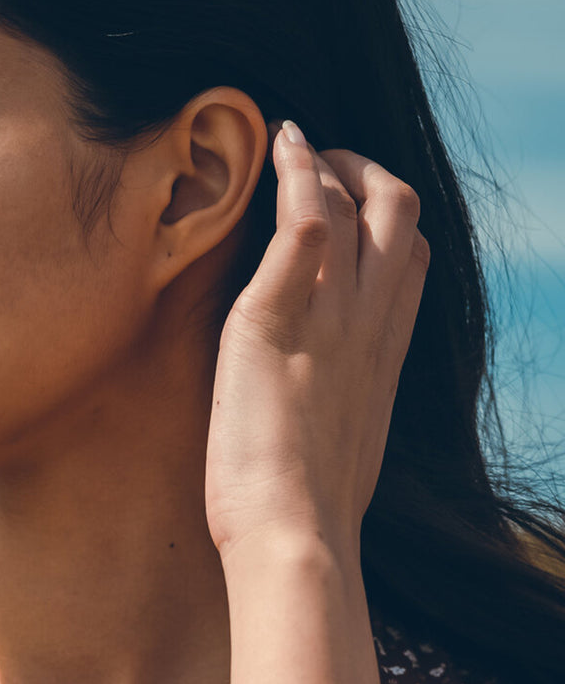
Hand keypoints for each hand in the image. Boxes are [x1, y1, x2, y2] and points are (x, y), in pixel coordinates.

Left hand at [204, 121, 429, 559]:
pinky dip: (297, 177)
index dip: (388, 224)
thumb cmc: (307, 514)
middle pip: (399, 218)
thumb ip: (341, 406)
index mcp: (382, 358)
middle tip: (323, 163)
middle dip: (369, 174)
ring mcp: (328, 320)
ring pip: (358, 207)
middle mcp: (367, 328)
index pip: (410, 264)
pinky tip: (280, 148)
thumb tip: (326, 403)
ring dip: (328, 162)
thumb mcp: (341, 449)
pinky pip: (303, 227)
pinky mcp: (273, 320)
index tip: (352, 210)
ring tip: (294, 143)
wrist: (295, 540)